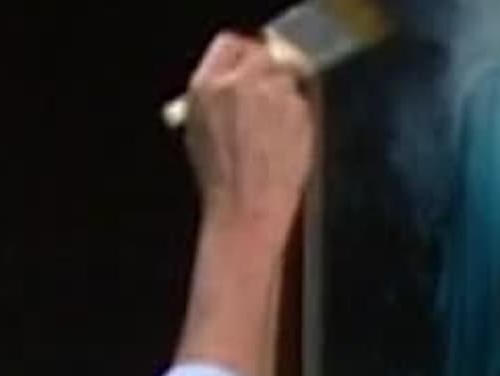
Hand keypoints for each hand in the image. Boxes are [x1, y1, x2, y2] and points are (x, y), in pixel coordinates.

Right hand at [181, 32, 320, 241]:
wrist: (248, 208)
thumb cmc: (219, 178)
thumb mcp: (197, 129)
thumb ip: (214, 94)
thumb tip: (230, 79)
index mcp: (208, 85)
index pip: (229, 43)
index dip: (239, 55)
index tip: (245, 65)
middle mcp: (243, 82)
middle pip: (261, 55)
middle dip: (263, 73)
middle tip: (260, 98)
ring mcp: (276, 94)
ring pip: (284, 76)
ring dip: (279, 94)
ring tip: (268, 129)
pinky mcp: (301, 110)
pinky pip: (299, 101)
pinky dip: (293, 115)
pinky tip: (281, 141)